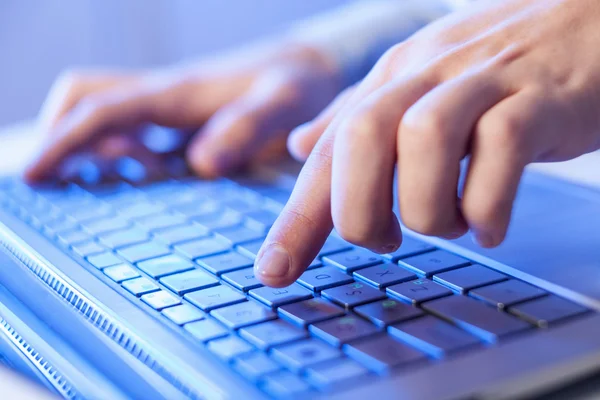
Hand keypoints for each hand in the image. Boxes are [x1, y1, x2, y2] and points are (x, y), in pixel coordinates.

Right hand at [24, 40, 341, 181]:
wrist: (311, 66)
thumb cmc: (299, 85)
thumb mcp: (284, 104)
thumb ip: (246, 128)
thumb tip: (200, 164)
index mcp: (179, 93)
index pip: (104, 111)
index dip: (64, 142)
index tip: (34, 175)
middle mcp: (166, 94)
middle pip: (87, 98)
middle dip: (60, 134)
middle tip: (52, 180)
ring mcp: (172, 104)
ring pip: (105, 109)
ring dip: (86, 142)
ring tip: (93, 183)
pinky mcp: (183, 116)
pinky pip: (133, 126)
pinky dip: (117, 149)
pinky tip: (137, 174)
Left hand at [256, 0, 599, 286]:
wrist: (589, 19)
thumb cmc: (502, 67)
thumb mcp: (419, 86)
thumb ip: (357, 119)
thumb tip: (300, 148)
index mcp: (392, 78)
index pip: (326, 151)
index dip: (296, 219)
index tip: (273, 272)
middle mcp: (427, 73)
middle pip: (361, 139)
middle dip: (360, 211)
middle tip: (386, 240)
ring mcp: (484, 80)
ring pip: (424, 140)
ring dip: (428, 209)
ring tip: (451, 225)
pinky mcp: (540, 97)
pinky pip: (501, 148)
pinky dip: (489, 204)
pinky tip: (491, 225)